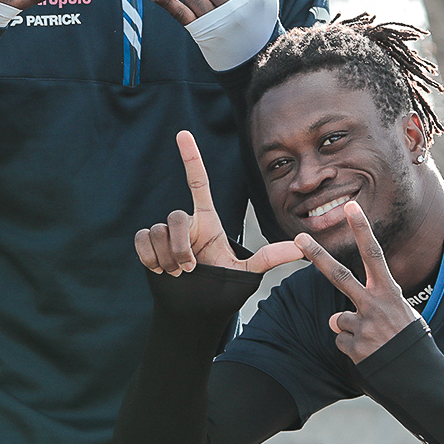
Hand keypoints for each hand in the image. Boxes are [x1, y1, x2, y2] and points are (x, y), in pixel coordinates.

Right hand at [134, 131, 302, 275]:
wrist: (196, 309)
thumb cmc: (221, 287)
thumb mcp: (246, 272)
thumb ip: (270, 257)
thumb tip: (301, 248)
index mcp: (207, 220)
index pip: (199, 182)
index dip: (191, 157)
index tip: (183, 134)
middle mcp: (185, 222)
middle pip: (176, 218)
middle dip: (181, 249)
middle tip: (189, 270)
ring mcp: (165, 233)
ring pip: (158, 233)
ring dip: (167, 258)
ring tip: (177, 273)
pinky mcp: (147, 244)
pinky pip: (142, 241)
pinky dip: (150, 258)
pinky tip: (159, 270)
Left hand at [297, 201, 420, 362]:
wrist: (421, 377)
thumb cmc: (411, 341)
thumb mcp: (401, 315)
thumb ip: (369, 308)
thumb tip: (335, 319)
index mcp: (389, 292)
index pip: (374, 254)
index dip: (362, 230)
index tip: (351, 207)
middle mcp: (375, 305)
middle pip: (339, 275)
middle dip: (317, 255)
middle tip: (299, 237)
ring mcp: (364, 326)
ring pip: (338, 320)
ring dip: (351, 330)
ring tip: (374, 341)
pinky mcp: (355, 348)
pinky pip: (341, 341)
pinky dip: (352, 348)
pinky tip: (371, 354)